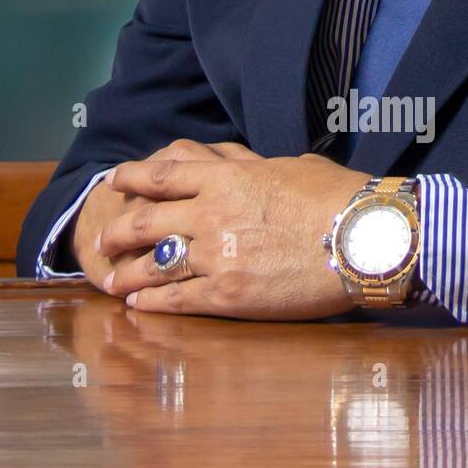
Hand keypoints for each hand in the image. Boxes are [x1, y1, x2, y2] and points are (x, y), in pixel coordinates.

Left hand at [97, 144, 371, 319]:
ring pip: (153, 264)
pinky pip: (177, 299)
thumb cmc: (339, 197)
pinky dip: (152, 302)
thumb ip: (254, 165)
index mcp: (226, 177)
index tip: (114, 181)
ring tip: (111, 280)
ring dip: (127, 273)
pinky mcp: (228, 294)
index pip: (161, 175)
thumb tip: (241, 162)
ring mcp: (216, 256)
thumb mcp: (291, 166)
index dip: (131, 178)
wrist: (364, 238)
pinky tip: (139, 305)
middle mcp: (211, 214)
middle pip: (145, 221)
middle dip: (119, 231)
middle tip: (104, 239)